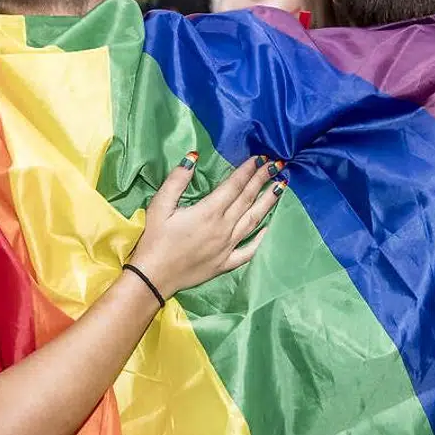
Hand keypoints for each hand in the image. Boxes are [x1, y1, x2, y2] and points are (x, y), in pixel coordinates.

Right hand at [128, 153, 281, 297]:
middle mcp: (223, 228)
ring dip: (268, 202)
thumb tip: (192, 157)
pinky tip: (269, 228)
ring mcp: (227, 247)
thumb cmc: (154, 240)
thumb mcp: (159, 206)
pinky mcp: (225, 263)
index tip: (260, 157)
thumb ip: (176, 180)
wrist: (153, 277)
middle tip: (277, 165)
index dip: (248, 170)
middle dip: (262, 180)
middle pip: (247, 199)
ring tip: (281, 187)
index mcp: (208, 212)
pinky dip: (260, 239)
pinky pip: (248, 251)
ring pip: (253, 221)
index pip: (234, 186)